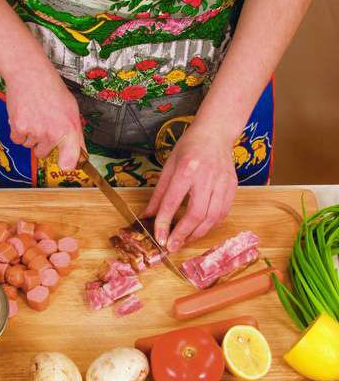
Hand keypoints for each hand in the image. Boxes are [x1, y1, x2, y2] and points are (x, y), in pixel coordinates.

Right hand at [5, 63, 83, 168]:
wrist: (30, 74)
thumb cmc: (52, 89)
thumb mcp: (72, 110)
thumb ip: (76, 135)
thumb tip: (81, 153)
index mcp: (69, 130)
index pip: (70, 161)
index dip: (66, 165)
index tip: (64, 165)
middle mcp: (53, 133)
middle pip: (44, 153)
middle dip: (43, 144)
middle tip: (43, 125)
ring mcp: (35, 132)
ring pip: (30, 146)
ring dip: (31, 136)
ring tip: (34, 117)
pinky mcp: (19, 128)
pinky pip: (17, 140)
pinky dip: (18, 132)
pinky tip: (24, 117)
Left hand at [144, 125, 237, 251]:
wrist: (215, 133)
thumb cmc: (189, 148)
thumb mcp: (168, 166)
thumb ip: (159, 193)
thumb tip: (147, 216)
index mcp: (186, 168)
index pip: (173, 201)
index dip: (164, 222)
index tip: (159, 238)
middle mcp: (206, 176)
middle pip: (196, 213)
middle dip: (183, 234)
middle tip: (172, 246)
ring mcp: (222, 182)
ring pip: (212, 217)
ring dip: (197, 233)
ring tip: (185, 240)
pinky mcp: (232, 187)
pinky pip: (223, 213)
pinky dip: (211, 225)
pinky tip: (201, 229)